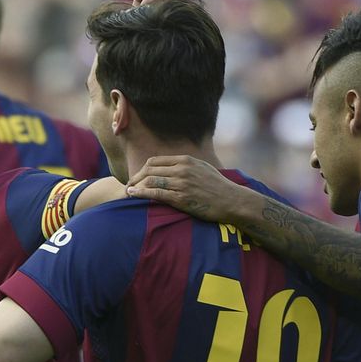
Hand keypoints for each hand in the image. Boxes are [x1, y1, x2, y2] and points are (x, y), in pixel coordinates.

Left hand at [126, 155, 240, 223]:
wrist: (232, 201)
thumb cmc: (219, 187)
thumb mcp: (203, 168)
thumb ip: (187, 166)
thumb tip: (174, 167)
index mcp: (186, 160)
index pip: (156, 161)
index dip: (143, 169)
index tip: (137, 177)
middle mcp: (182, 169)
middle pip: (150, 169)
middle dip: (136, 177)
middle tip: (128, 185)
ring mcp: (181, 183)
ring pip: (151, 180)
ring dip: (136, 186)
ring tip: (128, 192)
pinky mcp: (181, 198)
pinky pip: (156, 193)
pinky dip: (142, 193)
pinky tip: (134, 195)